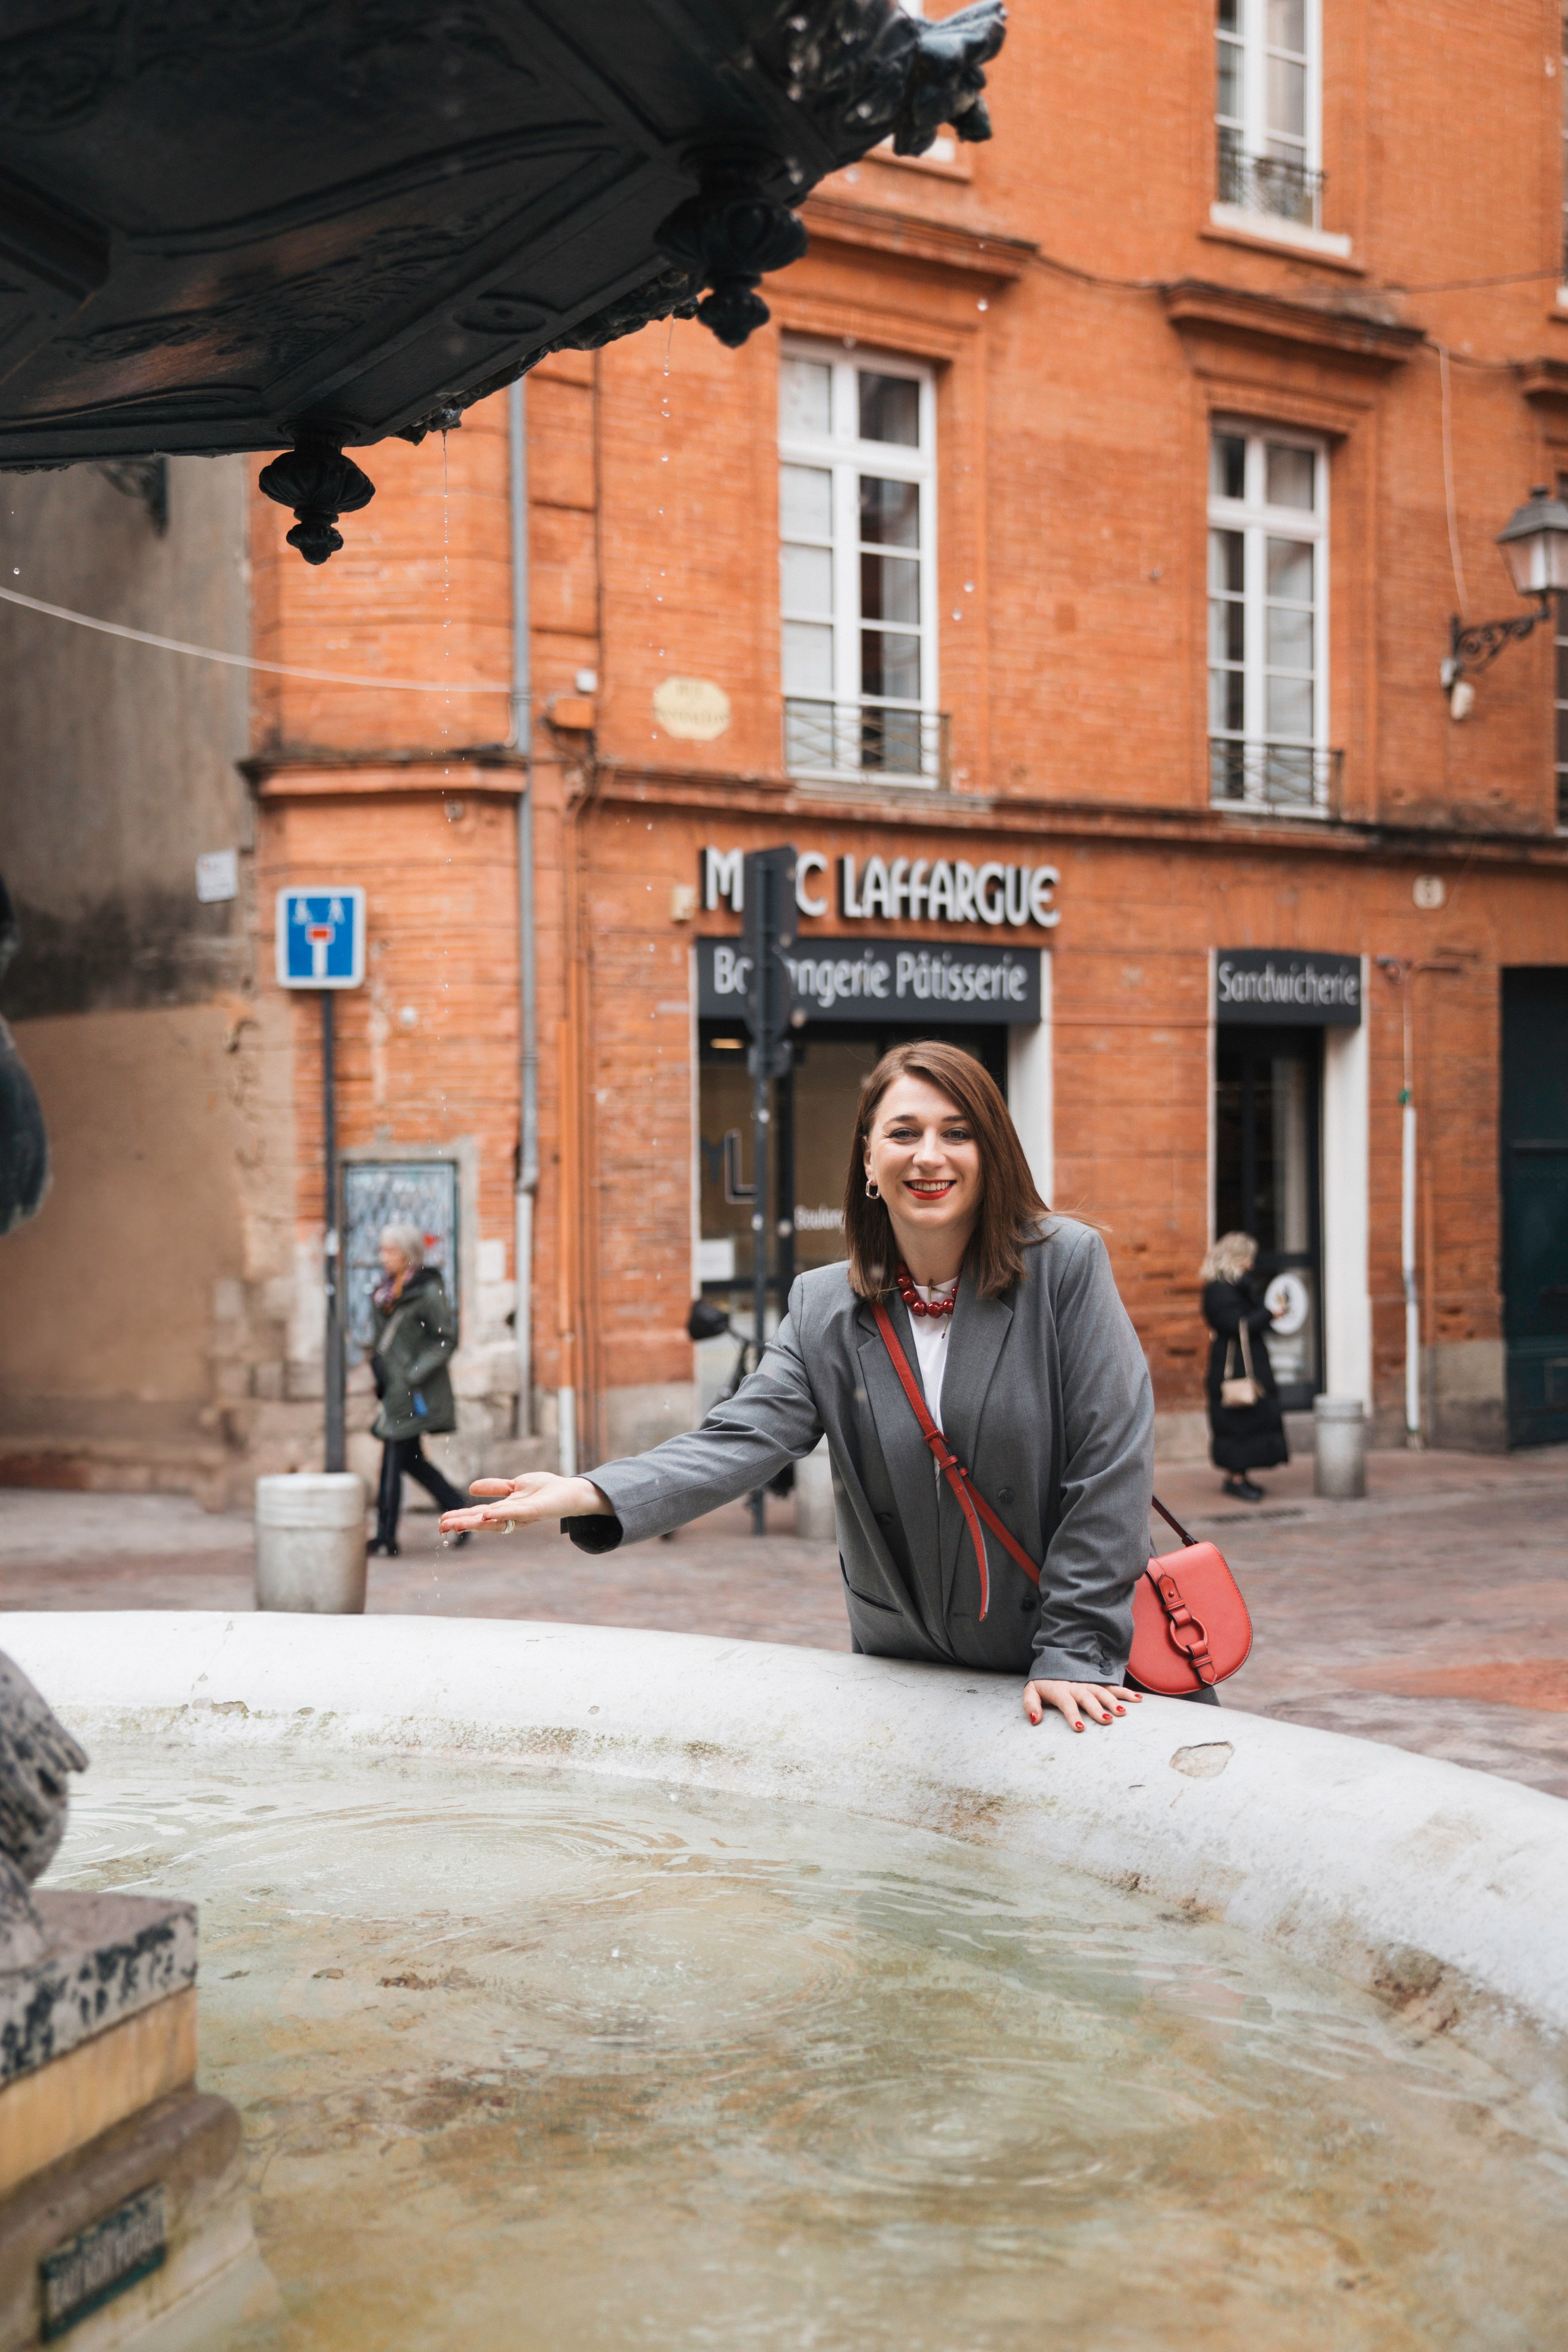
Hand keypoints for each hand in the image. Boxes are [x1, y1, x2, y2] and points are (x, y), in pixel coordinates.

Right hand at [439, 1472, 610, 1536]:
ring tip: (456, 1523)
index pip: (479, 1516)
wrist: (571, 1492)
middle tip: (441, 1527)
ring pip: (495, 1520)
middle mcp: (512, 1517)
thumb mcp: (514, 1486)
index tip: (442, 1522)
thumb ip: (495, 1488)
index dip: (461, 1520)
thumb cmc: (545, 1490)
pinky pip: (516, 1513)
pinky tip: (486, 1514)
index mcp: (506, 1512)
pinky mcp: (536, 1510)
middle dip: (462, 1524)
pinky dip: (501, 1514)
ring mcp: (523, 1515)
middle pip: (483, 1522)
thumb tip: (470, 1488)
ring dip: (475, 1522)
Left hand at [1023, 1679, 1141, 1731]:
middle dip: (1097, 1709)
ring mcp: (1088, 1683)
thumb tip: (1035, 1720)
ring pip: (1102, 1691)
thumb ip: (1031, 1705)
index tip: (1080, 1728)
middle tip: (1107, 1720)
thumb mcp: (1031, 1691)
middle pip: (1088, 1697)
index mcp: (1060, 1689)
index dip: (1073, 1715)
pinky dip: (1124, 1692)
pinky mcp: (1096, 1682)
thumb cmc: (1043, 1683)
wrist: (1052, 1661)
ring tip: (1123, 1712)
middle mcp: (1076, 1686)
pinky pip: (1112, 1686)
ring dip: (1113, 1700)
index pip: (1067, 1703)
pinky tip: (1137, 1699)